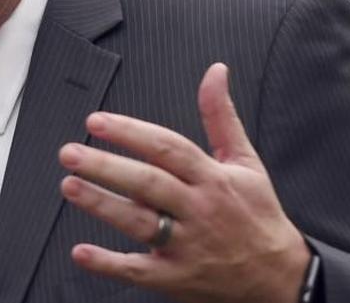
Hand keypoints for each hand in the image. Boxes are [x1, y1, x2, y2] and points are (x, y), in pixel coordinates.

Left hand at [58, 63, 309, 302]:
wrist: (280, 276)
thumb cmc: (257, 213)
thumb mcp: (245, 161)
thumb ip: (221, 115)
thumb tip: (215, 71)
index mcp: (212, 178)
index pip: (167, 148)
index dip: (131, 133)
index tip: (97, 122)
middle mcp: (198, 209)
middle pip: (148, 183)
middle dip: (106, 166)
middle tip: (70, 153)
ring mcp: (186, 245)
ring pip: (139, 222)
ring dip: (102, 205)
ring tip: (69, 186)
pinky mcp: (176, 277)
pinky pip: (138, 270)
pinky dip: (108, 264)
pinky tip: (80, 252)